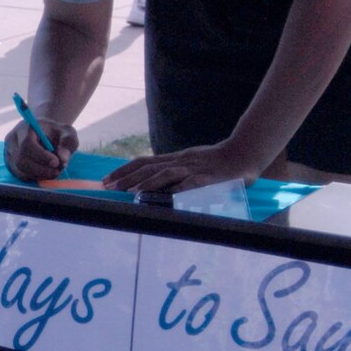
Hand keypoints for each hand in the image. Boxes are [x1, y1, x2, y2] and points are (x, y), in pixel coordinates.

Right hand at [5, 116, 76, 181]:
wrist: (45, 133)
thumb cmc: (57, 133)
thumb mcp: (67, 133)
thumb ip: (67, 144)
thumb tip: (62, 161)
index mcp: (25, 128)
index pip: (27, 144)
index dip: (41, 156)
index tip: (56, 162)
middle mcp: (13, 140)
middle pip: (21, 160)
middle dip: (41, 169)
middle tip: (57, 171)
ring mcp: (9, 153)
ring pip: (20, 171)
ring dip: (40, 175)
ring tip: (55, 171)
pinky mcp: (11, 165)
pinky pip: (21, 176)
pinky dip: (36, 177)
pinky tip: (46, 172)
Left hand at [107, 140, 265, 193]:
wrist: (244, 153)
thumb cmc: (216, 162)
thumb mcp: (190, 164)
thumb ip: (173, 173)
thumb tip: (152, 185)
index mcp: (175, 159)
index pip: (143, 162)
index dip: (124, 170)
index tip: (107, 180)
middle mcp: (180, 162)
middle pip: (148, 167)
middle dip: (126, 177)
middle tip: (108, 187)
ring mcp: (193, 170)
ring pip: (165, 174)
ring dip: (147, 183)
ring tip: (130, 192)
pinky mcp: (207, 179)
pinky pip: (190, 184)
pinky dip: (177, 189)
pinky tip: (166, 196)